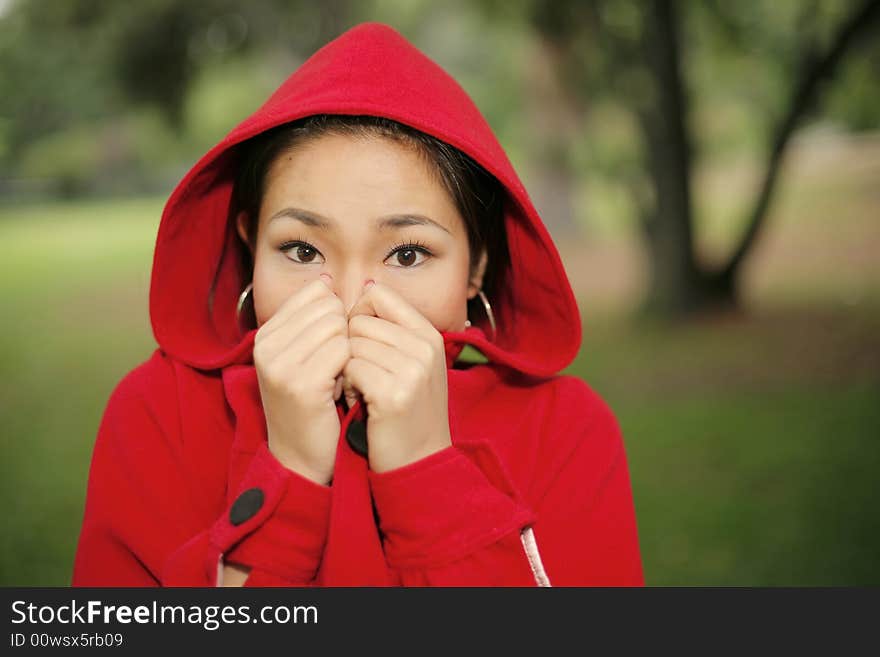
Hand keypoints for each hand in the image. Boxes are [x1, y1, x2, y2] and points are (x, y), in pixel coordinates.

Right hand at [252, 277, 349, 484]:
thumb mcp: (302, 356)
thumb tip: (326, 279)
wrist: (301, 458)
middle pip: (330, 307)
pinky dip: (352, 368)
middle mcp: (266, 345)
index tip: (331, 349)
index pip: (316, 293)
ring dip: (349, 352)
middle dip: (344, 334)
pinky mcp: (301, 383)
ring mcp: (280, 364)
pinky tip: (341, 390)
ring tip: (337, 379)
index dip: (336, 317)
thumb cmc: (311, 405)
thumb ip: (311, 319)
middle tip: (337, 367)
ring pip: (339, 326)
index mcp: (266, 334)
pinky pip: (344, 350)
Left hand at [343, 281, 451, 472]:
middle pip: (359, 320)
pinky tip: (359, 403)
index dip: (358, 315)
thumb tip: (367, 285)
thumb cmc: (406, 412)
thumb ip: (393, 328)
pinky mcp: (394, 393)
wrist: (419, 463)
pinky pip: (350, 368)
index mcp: (429, 335)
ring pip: (351, 344)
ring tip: (361, 392)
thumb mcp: (412, 364)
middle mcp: (425, 347)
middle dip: (349, 347)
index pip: (379, 295)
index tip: (358, 342)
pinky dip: (346, 387)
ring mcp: (412, 370)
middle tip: (360, 377)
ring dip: (346, 369)